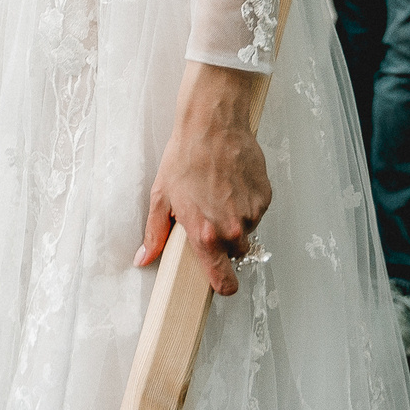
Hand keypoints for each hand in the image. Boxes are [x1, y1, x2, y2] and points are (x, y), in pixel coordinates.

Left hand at [137, 64, 272, 297]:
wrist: (213, 125)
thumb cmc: (185, 158)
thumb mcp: (160, 197)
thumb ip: (154, 234)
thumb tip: (143, 258)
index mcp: (205, 234)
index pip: (223, 282)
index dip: (221, 284)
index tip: (218, 280)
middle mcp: (232, 229)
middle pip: (235, 255)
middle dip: (224, 242)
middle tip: (209, 217)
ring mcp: (252, 214)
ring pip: (246, 232)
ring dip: (234, 220)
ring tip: (218, 194)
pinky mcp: (265, 198)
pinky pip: (257, 212)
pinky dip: (246, 203)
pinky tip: (231, 184)